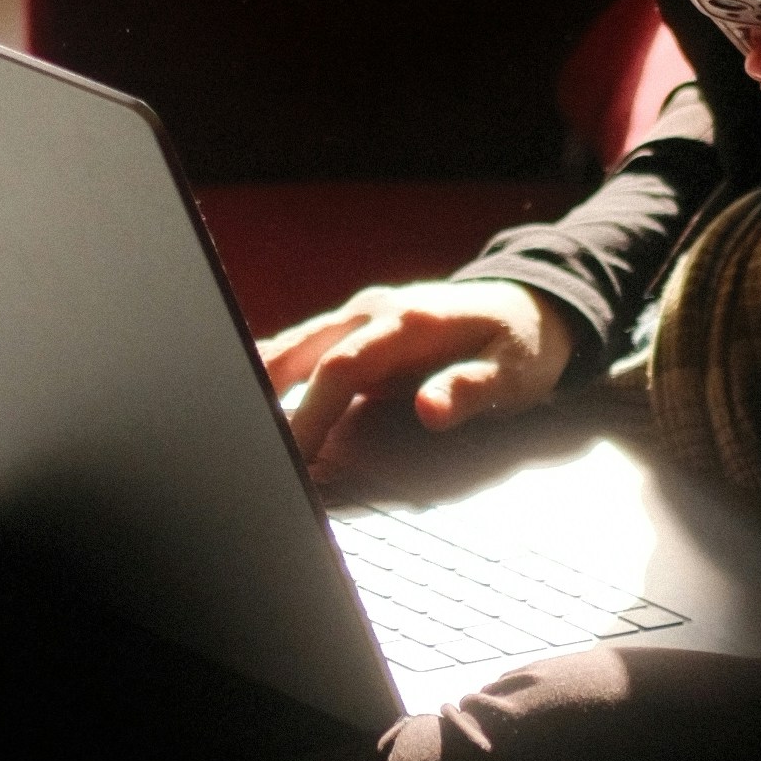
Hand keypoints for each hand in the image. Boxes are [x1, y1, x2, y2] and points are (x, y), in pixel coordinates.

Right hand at [260, 277, 571, 483]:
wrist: (530, 304)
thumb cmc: (522, 346)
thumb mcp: (514, 374)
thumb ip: (470, 391)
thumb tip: (429, 410)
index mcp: (407, 323)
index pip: (341, 369)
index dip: (311, 414)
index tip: (292, 456)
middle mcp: (375, 312)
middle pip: (303, 354)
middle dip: (267, 402)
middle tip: (247, 452)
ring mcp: (362, 315)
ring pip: (295, 346)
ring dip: (260, 382)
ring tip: (229, 425)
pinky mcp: (357, 327)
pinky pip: (306, 349)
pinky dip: (275, 372)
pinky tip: (249, 396)